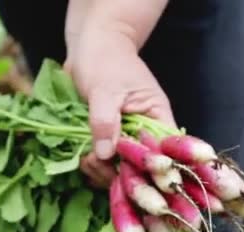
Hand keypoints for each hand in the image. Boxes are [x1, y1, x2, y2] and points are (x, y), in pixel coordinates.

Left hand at [65, 2, 175, 186]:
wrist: (89, 47)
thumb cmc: (104, 61)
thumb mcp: (104, 90)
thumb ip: (105, 121)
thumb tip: (105, 154)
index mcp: (156, 118)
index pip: (162, 153)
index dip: (148, 169)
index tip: (125, 173)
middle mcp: (143, 132)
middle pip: (139, 167)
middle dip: (118, 172)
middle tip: (96, 165)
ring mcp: (124, 138)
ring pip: (119, 168)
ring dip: (101, 171)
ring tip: (86, 160)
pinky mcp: (106, 140)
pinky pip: (102, 162)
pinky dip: (92, 165)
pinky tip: (81, 159)